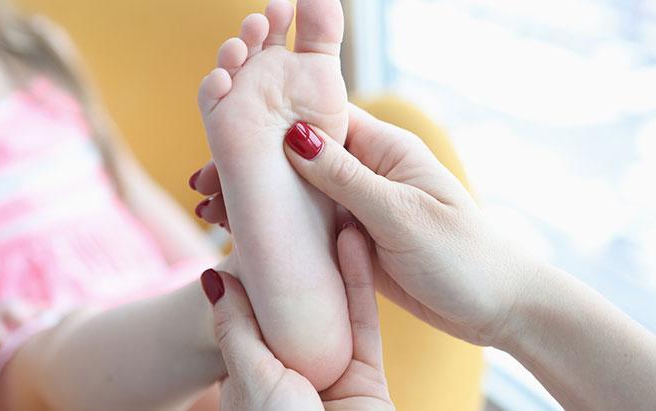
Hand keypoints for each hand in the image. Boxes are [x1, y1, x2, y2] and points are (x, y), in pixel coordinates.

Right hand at [191, 104, 530, 347]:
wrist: (495, 306)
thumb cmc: (463, 254)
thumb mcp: (403, 213)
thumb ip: (348, 179)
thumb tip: (296, 136)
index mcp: (386, 152)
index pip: (320, 124)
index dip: (270, 133)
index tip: (226, 147)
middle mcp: (368, 174)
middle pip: (299, 161)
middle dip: (252, 170)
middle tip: (205, 185)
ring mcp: (359, 208)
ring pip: (298, 197)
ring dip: (258, 203)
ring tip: (212, 214)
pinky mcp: (355, 241)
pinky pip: (309, 230)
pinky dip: (278, 232)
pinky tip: (246, 240)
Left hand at [201, 224, 392, 410]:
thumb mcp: (247, 374)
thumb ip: (236, 326)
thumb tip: (211, 277)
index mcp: (256, 367)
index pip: (257, 307)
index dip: (262, 267)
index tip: (263, 222)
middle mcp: (295, 364)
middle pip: (301, 302)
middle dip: (304, 257)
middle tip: (300, 208)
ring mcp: (332, 367)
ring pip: (336, 304)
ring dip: (336, 257)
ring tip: (330, 210)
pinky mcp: (367, 372)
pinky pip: (364, 319)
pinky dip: (361, 278)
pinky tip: (353, 239)